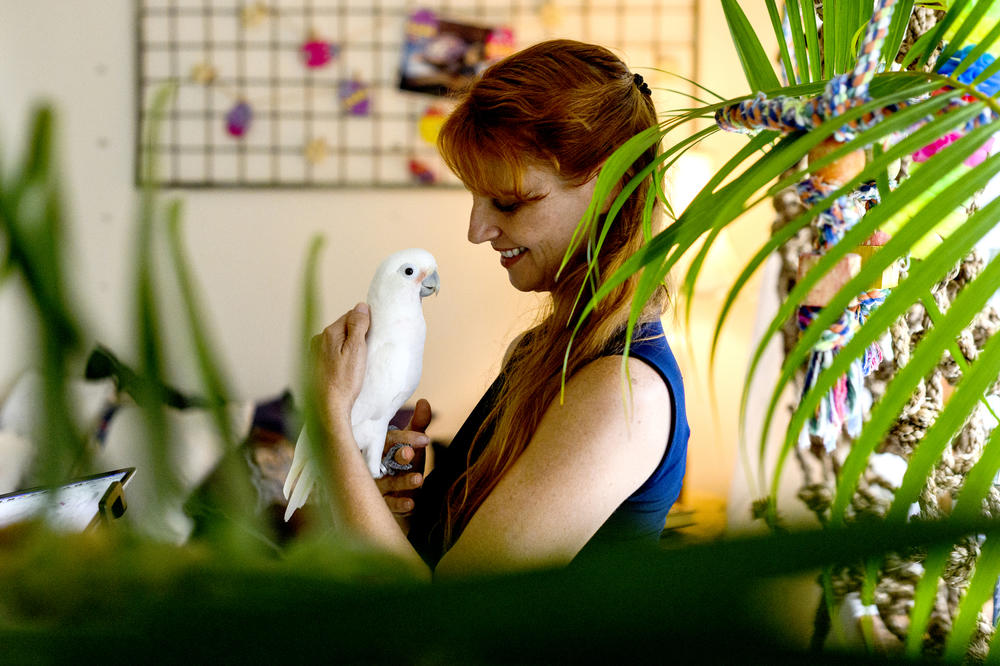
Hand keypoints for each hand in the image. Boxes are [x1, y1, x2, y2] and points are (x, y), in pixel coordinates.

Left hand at [311, 303, 369, 431]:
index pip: (351, 315)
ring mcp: (314, 353)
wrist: (328, 408)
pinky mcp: (314, 365)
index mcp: (329, 333)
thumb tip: (361, 306)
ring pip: (337, 341)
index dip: (365, 324)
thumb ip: (358, 325)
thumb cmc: (344, 382)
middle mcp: (318, 340)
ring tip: (356, 364)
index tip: (372, 338)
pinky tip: (345, 370)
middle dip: (355, 335)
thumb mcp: (357, 350)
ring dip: (347, 347)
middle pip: (343, 328)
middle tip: (366, 353)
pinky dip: (339, 358)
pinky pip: (331, 354)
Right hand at [376, 398, 431, 520]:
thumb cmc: (401, 462)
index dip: (406, 438)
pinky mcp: (379, 503)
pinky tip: (411, 504)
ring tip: (419, 478)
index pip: (390, 439)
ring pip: (386, 482)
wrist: (394, 494)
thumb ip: (419, 423)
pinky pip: (387, 504)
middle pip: (383, 459)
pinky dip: (399, 504)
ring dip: (402, 481)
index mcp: (380, 446)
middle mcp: (373, 464)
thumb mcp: (411, 443)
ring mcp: (374, 484)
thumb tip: (424, 402)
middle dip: (398, 456)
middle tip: (410, 453)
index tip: (425, 439)